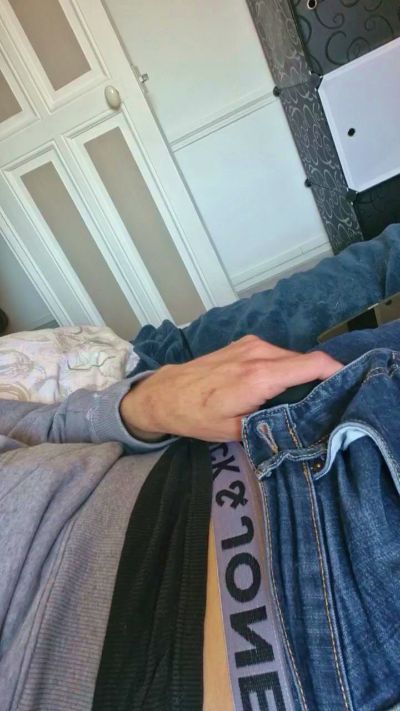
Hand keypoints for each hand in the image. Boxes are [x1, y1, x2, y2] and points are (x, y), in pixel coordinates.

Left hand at [120, 335, 341, 441]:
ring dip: (298, 376)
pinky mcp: (245, 343)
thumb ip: (272, 425)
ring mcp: (251, 343)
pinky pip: (276, 354)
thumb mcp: (236, 430)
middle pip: (306, 362)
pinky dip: (283, 369)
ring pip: (291, 358)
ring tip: (294, 401)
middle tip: (319, 406)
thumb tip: (301, 426)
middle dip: (318, 381)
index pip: (314, 365)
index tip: (346, 390)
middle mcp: (260, 352)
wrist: (163, 394)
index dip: (337, 375)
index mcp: (260, 375)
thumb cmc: (196, 415)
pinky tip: (274, 388)